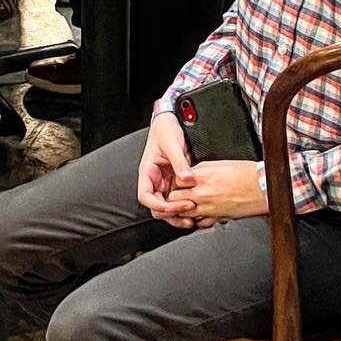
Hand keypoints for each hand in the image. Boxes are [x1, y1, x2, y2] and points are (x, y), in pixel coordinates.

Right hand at [137, 111, 198, 227]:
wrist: (170, 122)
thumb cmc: (165, 130)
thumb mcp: (172, 144)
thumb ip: (179, 163)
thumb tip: (187, 180)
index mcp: (147, 172)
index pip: (145, 196)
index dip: (158, 205)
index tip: (172, 206)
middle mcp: (154, 180)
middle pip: (156, 207)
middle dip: (171, 212)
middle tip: (189, 209)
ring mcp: (164, 182)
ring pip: (167, 207)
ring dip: (178, 214)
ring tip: (193, 218)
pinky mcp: (174, 182)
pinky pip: (177, 199)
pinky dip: (184, 206)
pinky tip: (195, 208)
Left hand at [168, 159, 268, 222]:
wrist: (262, 187)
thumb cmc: (246, 173)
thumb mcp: (219, 164)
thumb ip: (201, 171)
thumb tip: (191, 175)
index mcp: (202, 176)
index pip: (176, 180)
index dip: (177, 181)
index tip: (180, 182)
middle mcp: (202, 192)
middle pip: (174, 197)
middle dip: (176, 196)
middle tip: (181, 194)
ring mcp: (208, 207)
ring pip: (183, 212)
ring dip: (184, 209)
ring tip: (190, 204)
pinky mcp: (216, 218)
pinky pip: (199, 223)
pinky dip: (198, 219)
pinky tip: (202, 213)